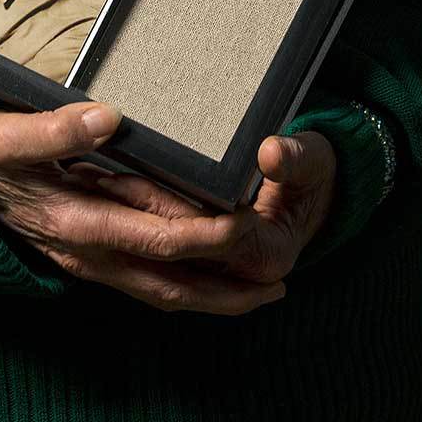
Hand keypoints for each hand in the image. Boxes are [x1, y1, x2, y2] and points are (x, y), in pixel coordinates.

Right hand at [0, 100, 287, 314]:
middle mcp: (88, 252)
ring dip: (214, 297)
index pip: (155, 235)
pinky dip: (185, 289)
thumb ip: (56, 128)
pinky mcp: (89, 258)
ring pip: (161, 291)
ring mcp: (89, 261)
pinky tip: (212, 282)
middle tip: (277, 276)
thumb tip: (110, 117)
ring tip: (263, 291)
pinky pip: (145, 284)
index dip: (204, 234)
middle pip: (169, 280)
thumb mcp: (7, 134)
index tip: (245, 223)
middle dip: (225, 285)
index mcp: (76, 220)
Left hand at [89, 129, 337, 286]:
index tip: (122, 176)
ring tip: (90, 180)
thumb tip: (270, 152)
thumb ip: (295, 159)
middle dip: (131, 210)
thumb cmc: (320, 170)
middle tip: (89, 175)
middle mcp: (240, 270)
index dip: (159, 205)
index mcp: (264, 252)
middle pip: (171, 246)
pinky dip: (141, 220)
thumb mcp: (315, 159)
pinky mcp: (212, 256)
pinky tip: (113, 190)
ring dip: (130, 217)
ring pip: (162, 251)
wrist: (332, 187)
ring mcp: (224, 268)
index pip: (198, 234)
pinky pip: (166, 248)